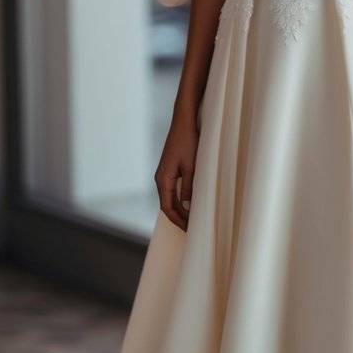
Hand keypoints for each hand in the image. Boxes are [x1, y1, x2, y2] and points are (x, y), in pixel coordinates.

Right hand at [154, 113, 199, 232]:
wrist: (183, 122)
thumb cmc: (188, 142)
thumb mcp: (191, 167)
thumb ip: (188, 188)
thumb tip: (185, 207)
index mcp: (163, 180)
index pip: (167, 208)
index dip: (178, 220)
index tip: (189, 230)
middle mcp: (160, 179)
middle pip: (167, 205)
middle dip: (179, 218)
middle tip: (192, 229)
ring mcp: (164, 174)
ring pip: (169, 198)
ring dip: (179, 209)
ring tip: (192, 219)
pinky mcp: (170, 169)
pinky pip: (172, 190)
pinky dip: (179, 200)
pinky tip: (189, 203)